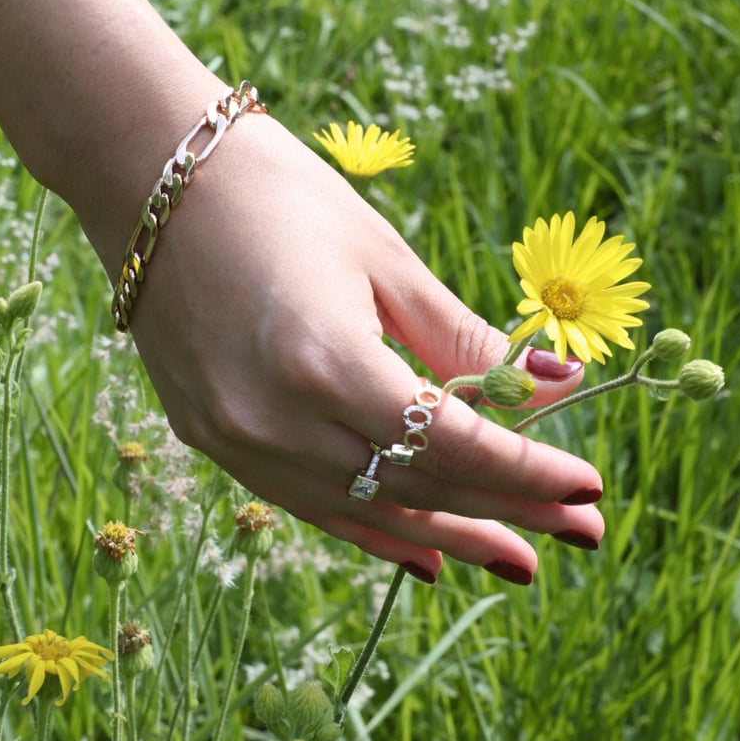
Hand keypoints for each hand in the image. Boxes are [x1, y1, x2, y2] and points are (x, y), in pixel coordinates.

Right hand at [125, 111, 603, 584]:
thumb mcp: (384, 259)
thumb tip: (557, 386)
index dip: (528, 471)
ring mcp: (234, 439)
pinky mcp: (212, 439)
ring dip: (447, 535)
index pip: (451, 443)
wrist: (149, 182)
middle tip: (579, 533)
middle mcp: (273, 419)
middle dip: (507, 512)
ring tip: (515, 558)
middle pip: (416, 487)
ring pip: (365, 508)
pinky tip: (424, 556)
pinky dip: (372, 530)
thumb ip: (464, 340)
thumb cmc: (278, 197)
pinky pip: (310, 504)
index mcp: (323, 361)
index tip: (590, 486)